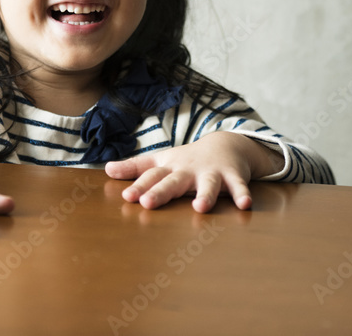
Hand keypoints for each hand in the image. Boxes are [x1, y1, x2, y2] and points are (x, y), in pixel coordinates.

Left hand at [104, 132, 283, 212]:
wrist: (225, 143)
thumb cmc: (187, 159)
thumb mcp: (162, 161)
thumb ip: (135, 167)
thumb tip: (106, 170)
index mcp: (170, 168)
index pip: (152, 176)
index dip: (140, 185)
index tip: (127, 197)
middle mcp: (188, 170)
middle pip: (173, 181)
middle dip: (161, 191)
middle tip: (147, 203)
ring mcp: (211, 172)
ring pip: (207, 184)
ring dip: (205, 194)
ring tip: (200, 207)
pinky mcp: (232, 175)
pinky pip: (238, 185)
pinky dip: (241, 193)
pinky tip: (245, 204)